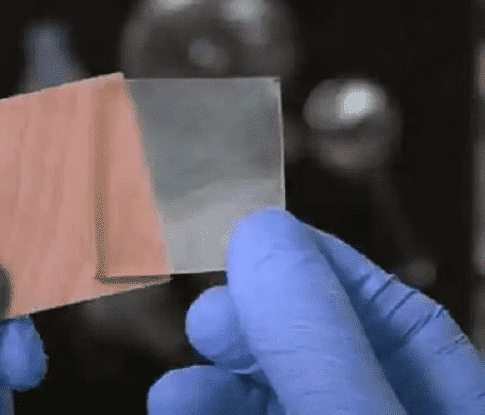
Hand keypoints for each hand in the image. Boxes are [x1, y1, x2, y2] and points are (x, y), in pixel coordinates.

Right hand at [148, 209, 484, 413]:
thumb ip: (316, 339)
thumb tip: (266, 233)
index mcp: (453, 412)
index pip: (400, 322)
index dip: (323, 268)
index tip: (260, 236)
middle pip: (326, 361)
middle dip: (257, 329)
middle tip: (211, 314)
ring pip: (274, 402)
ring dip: (217, 382)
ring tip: (177, 389)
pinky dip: (205, 414)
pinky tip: (177, 404)